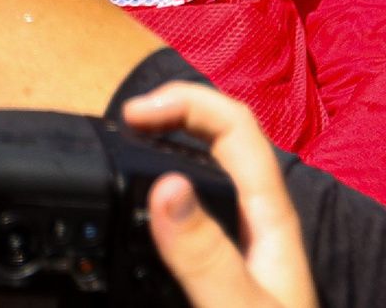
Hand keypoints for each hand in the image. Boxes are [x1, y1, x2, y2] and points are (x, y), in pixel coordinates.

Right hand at [124, 83, 315, 307]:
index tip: (131, 116)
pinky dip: (157, 205)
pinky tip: (131, 222)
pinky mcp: (221, 281)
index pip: (235, 127)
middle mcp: (257, 228)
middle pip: (217, 144)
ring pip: (202, 181)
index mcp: (270, 221)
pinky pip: (189, 225)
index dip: (184, 103)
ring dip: (163, 155)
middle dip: (168, 118)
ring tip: (117, 157)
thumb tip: (166, 187)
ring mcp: (240, 254)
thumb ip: (206, 257)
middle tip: (115, 129)